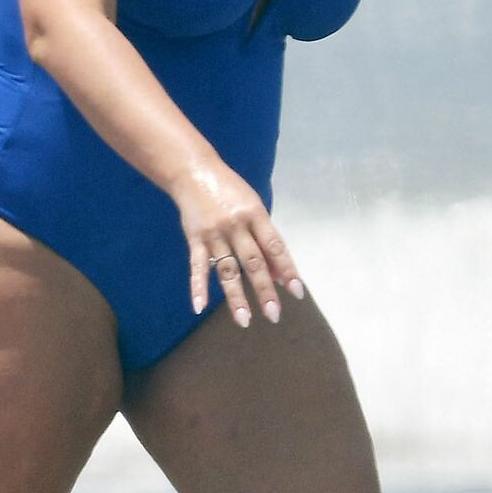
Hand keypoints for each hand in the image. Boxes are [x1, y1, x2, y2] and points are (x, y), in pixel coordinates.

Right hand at [170, 162, 305, 329]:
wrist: (194, 172)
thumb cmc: (230, 191)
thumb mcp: (254, 208)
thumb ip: (266, 240)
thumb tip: (281, 274)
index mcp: (256, 215)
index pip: (275, 247)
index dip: (288, 269)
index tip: (297, 292)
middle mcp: (236, 225)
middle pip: (253, 263)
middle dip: (265, 289)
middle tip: (274, 314)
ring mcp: (214, 233)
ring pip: (227, 270)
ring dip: (236, 297)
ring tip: (245, 320)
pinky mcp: (195, 238)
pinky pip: (197, 266)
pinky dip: (197, 287)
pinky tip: (200, 307)